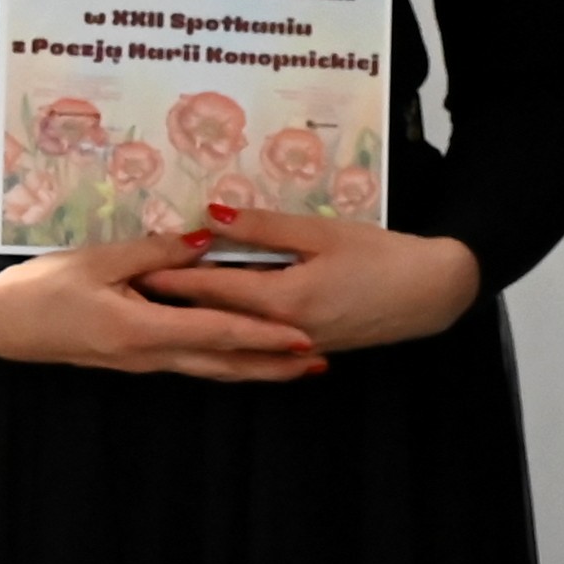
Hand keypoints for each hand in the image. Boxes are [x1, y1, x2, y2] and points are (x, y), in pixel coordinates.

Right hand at [0, 223, 328, 381]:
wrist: (2, 324)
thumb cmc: (43, 287)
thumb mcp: (98, 259)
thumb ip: (155, 251)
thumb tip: (207, 238)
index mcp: (141, 329)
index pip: (215, 332)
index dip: (261, 336)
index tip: (301, 337)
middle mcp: (150, 355)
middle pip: (223, 363)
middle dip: (272, 364)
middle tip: (319, 362)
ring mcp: (145, 363)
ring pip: (211, 369)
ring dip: (256, 369)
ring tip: (299, 367)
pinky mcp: (138, 361)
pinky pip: (193, 364)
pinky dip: (226, 362)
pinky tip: (248, 357)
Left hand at [140, 207, 485, 355]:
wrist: (434, 293)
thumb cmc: (383, 256)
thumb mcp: (322, 232)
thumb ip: (263, 227)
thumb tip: (210, 214)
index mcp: (282, 300)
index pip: (209, 288)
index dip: (168, 276)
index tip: (130, 268)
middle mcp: (283, 332)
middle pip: (213, 317)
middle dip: (173, 302)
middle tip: (130, 287)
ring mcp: (297, 346)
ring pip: (233, 334)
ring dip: (198, 319)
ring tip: (160, 305)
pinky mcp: (311, 349)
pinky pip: (257, 342)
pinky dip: (231, 329)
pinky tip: (214, 320)